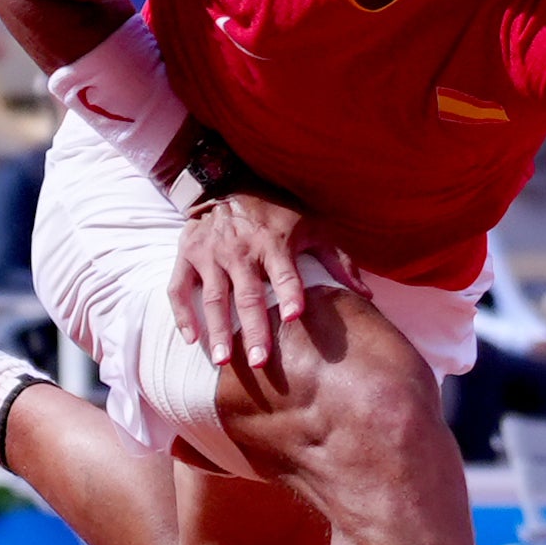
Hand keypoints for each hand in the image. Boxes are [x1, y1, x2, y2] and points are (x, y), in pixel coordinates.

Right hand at [166, 189, 362, 369]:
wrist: (225, 182)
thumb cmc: (277, 214)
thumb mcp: (312, 227)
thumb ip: (338, 260)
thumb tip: (366, 295)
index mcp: (274, 242)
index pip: (284, 272)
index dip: (289, 293)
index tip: (293, 316)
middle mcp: (240, 250)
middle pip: (247, 294)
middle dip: (253, 329)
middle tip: (259, 361)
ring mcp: (210, 254)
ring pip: (213, 298)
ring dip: (217, 331)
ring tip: (223, 361)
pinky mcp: (187, 255)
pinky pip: (179, 289)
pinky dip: (183, 314)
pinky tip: (191, 340)